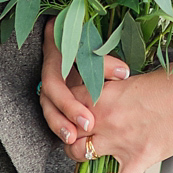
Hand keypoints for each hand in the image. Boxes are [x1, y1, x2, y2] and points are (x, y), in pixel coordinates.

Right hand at [38, 17, 129, 148]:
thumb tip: (124, 73)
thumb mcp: (90, 45)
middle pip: (49, 102)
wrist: (64, 32)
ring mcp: (50, 89)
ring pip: (48, 110)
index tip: (89, 121)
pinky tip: (73, 139)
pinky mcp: (55, 97)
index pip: (55, 86)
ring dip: (60, 126)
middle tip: (85, 132)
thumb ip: (104, 61)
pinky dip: (63, 125)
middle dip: (65, 119)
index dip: (69, 105)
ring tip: (72, 140)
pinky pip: (55, 113)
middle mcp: (49, 78)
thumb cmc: (79, 38)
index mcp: (54, 63)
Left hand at [68, 65, 172, 172]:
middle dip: (69, 137)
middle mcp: (107, 118)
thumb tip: (99, 99)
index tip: (71, 116)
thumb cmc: (171, 85)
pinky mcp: (140, 158)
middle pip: (68, 133)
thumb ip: (111, 91)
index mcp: (105, 94)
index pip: (66, 104)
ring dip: (82, 158)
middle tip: (78, 138)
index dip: (65, 111)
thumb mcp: (132, 80)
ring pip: (80, 155)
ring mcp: (122, 140)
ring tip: (91, 157)